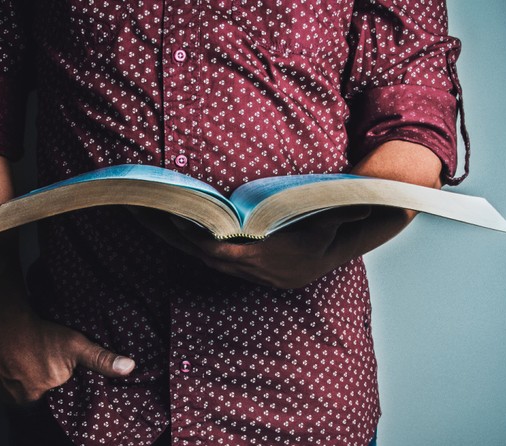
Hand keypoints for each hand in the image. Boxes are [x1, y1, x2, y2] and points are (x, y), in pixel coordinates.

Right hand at [0, 310, 135, 404]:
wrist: (4, 320)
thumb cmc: (42, 334)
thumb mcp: (76, 346)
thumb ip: (101, 360)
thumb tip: (129, 368)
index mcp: (36, 397)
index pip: (52, 411)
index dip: (61, 403)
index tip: (66, 393)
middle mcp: (18, 398)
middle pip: (38, 402)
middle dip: (48, 394)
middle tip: (55, 379)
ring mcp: (3, 389)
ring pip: (23, 393)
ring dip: (32, 386)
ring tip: (40, 370)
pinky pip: (11, 383)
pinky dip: (20, 378)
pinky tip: (28, 365)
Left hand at [130, 206, 370, 288]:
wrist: (323, 257)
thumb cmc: (322, 235)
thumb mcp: (332, 224)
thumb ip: (342, 214)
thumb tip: (367, 202)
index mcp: (263, 259)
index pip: (223, 252)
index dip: (199, 238)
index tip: (178, 219)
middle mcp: (244, 267)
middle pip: (197, 252)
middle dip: (166, 232)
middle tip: (138, 208)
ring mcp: (236, 267)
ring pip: (192, 253)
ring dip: (164, 234)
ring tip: (138, 210)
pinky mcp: (231, 262)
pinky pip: (196, 251)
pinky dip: (176, 237)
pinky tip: (158, 221)